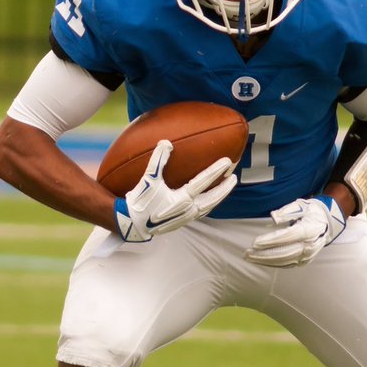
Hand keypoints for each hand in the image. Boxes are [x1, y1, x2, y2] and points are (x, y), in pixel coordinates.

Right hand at [114, 140, 236, 241]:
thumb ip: (158, 160)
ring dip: (218, 197)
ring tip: (226, 187)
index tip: (227, 161)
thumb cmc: (140, 200)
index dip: (216, 170)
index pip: (203, 181)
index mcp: (181, 198)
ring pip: (208, 207)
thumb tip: (166, 142)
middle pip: (212, 198)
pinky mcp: (182, 222)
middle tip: (234, 177)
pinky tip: (209, 199)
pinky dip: (208, 204)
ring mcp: (186, 218)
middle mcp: (187, 210)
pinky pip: (201, 212)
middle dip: (225, 188)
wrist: (131, 223)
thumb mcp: (149, 179)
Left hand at [245, 195, 345, 266]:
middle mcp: (310, 245)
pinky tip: (261, 261)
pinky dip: (273, 264)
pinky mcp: (304, 261)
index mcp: (310, 229)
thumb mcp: (301, 205)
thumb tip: (273, 217)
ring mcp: (308, 255)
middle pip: (284, 252)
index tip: (255, 242)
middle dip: (264, 254)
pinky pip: (287, 264)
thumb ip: (287, 211)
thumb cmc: (311, 212)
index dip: (271, 241)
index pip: (288, 237)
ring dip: (265, 261)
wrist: (326, 223)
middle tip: (247, 253)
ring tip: (250, 258)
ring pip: (284, 261)